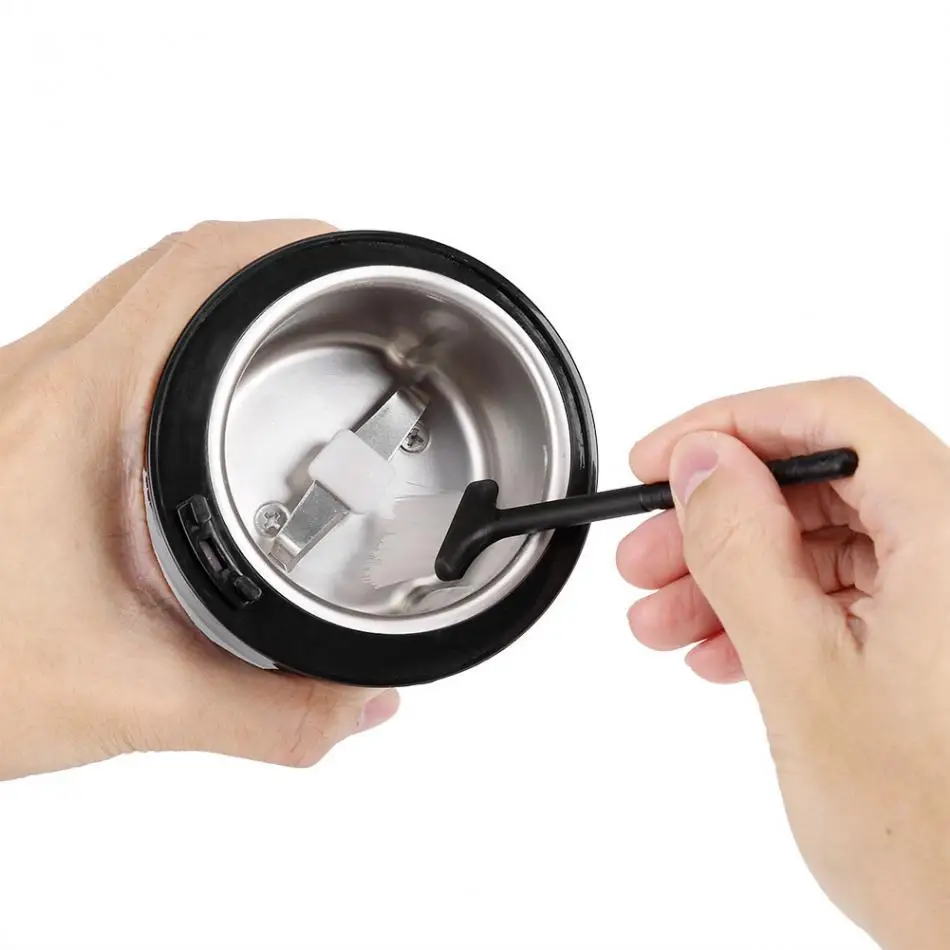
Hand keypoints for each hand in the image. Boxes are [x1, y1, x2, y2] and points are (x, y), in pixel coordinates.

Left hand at [0, 221, 399, 780]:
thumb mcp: (122, 699)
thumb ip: (265, 714)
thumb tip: (360, 707)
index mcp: (78, 416)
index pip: (201, 273)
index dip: (292, 247)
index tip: (350, 264)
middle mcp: (41, 382)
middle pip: (176, 263)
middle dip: (272, 266)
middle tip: (334, 303)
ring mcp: (17, 392)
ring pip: (135, 293)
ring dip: (218, 298)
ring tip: (284, 344)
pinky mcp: (10, 420)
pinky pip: (104, 337)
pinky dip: (172, 341)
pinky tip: (198, 408)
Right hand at [617, 378, 949, 948]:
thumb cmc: (934, 838)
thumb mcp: (803, 675)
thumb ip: (743, 551)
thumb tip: (702, 466)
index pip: (834, 416)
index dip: (731, 424)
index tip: (662, 461)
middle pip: (819, 480)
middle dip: (717, 516)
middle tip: (646, 555)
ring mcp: (946, 597)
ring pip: (820, 540)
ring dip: (731, 573)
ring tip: (664, 619)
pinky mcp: (931, 639)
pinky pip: (839, 594)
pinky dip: (769, 613)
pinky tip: (719, 650)